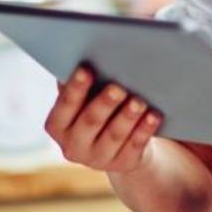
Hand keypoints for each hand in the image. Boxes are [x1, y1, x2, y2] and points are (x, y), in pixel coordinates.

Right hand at [43, 65, 163, 173]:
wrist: (116, 140)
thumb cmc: (96, 102)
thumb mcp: (84, 94)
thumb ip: (80, 77)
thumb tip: (88, 47)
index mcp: (57, 124)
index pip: (64, 105)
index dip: (75, 88)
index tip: (86, 69)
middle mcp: (73, 146)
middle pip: (90, 122)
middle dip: (104, 103)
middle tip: (117, 87)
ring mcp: (98, 159)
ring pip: (114, 136)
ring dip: (127, 117)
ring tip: (139, 100)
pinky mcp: (123, 164)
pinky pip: (135, 147)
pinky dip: (145, 130)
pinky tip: (154, 115)